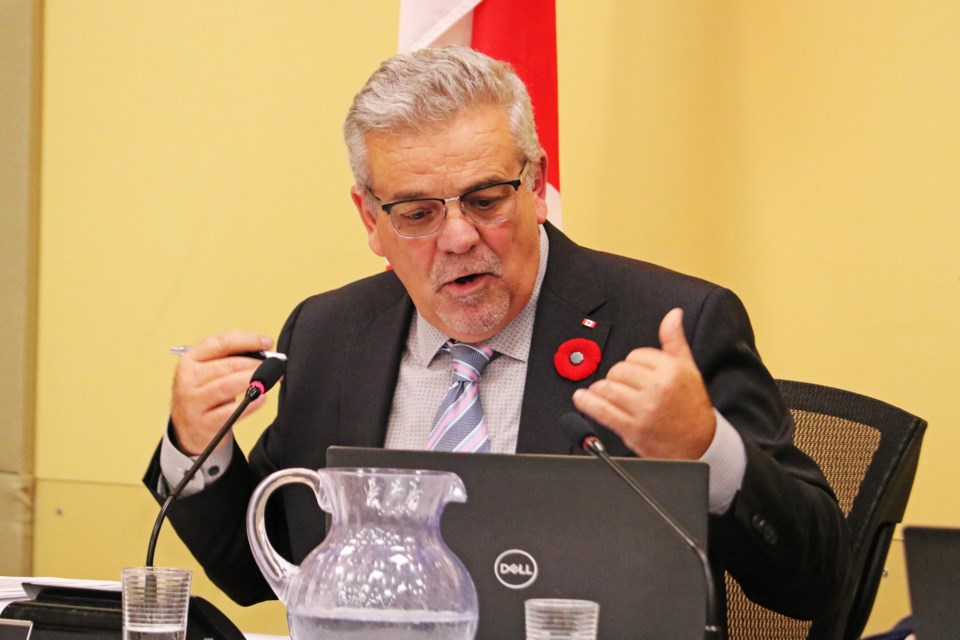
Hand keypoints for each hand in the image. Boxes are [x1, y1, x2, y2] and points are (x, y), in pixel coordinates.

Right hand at [170, 331, 274, 454]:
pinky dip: (250, 404)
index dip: (247, 340)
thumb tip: (263, 351)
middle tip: (274, 365)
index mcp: (190, 360)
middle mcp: (188, 379)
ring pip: (227, 386)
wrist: (189, 430)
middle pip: (227, 365)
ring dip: (253, 380)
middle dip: (255, 363)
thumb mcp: (209, 373)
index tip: (267, 342)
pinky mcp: (204, 423)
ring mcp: (194, 402)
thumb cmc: (205, 395)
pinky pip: (230, 411)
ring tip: (269, 379)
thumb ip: (230, 358)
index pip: (220, 342)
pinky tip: (262, 398)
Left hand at [572, 308, 715, 458]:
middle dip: (617, 376)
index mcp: (671, 371)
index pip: (636, 355)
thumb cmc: (691, 405)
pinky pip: (602, 411)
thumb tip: (673, 314)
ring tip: (604, 391)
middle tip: (624, 385)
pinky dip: (587, 403)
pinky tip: (582, 398)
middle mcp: (657, 389)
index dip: (634, 362)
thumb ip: (674, 341)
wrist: (699, 444)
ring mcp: (643, 410)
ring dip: (601, 388)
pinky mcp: (632, 429)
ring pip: (608, 388)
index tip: (638, 372)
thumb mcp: (688, 369)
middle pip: (619, 370)